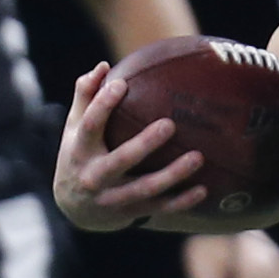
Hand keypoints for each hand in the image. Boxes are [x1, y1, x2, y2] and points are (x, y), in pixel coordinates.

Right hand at [51, 61, 204, 232]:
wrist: (74, 208)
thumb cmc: (79, 154)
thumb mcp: (74, 128)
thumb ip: (86, 97)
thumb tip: (103, 66)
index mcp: (79, 150)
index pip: (90, 125)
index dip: (102, 105)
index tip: (122, 84)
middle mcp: (94, 176)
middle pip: (121, 160)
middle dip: (145, 144)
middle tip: (170, 124)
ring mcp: (113, 197)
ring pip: (146, 187)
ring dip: (173, 174)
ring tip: (198, 157)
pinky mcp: (130, 212)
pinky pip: (159, 207)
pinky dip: (182, 201)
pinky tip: (204, 189)